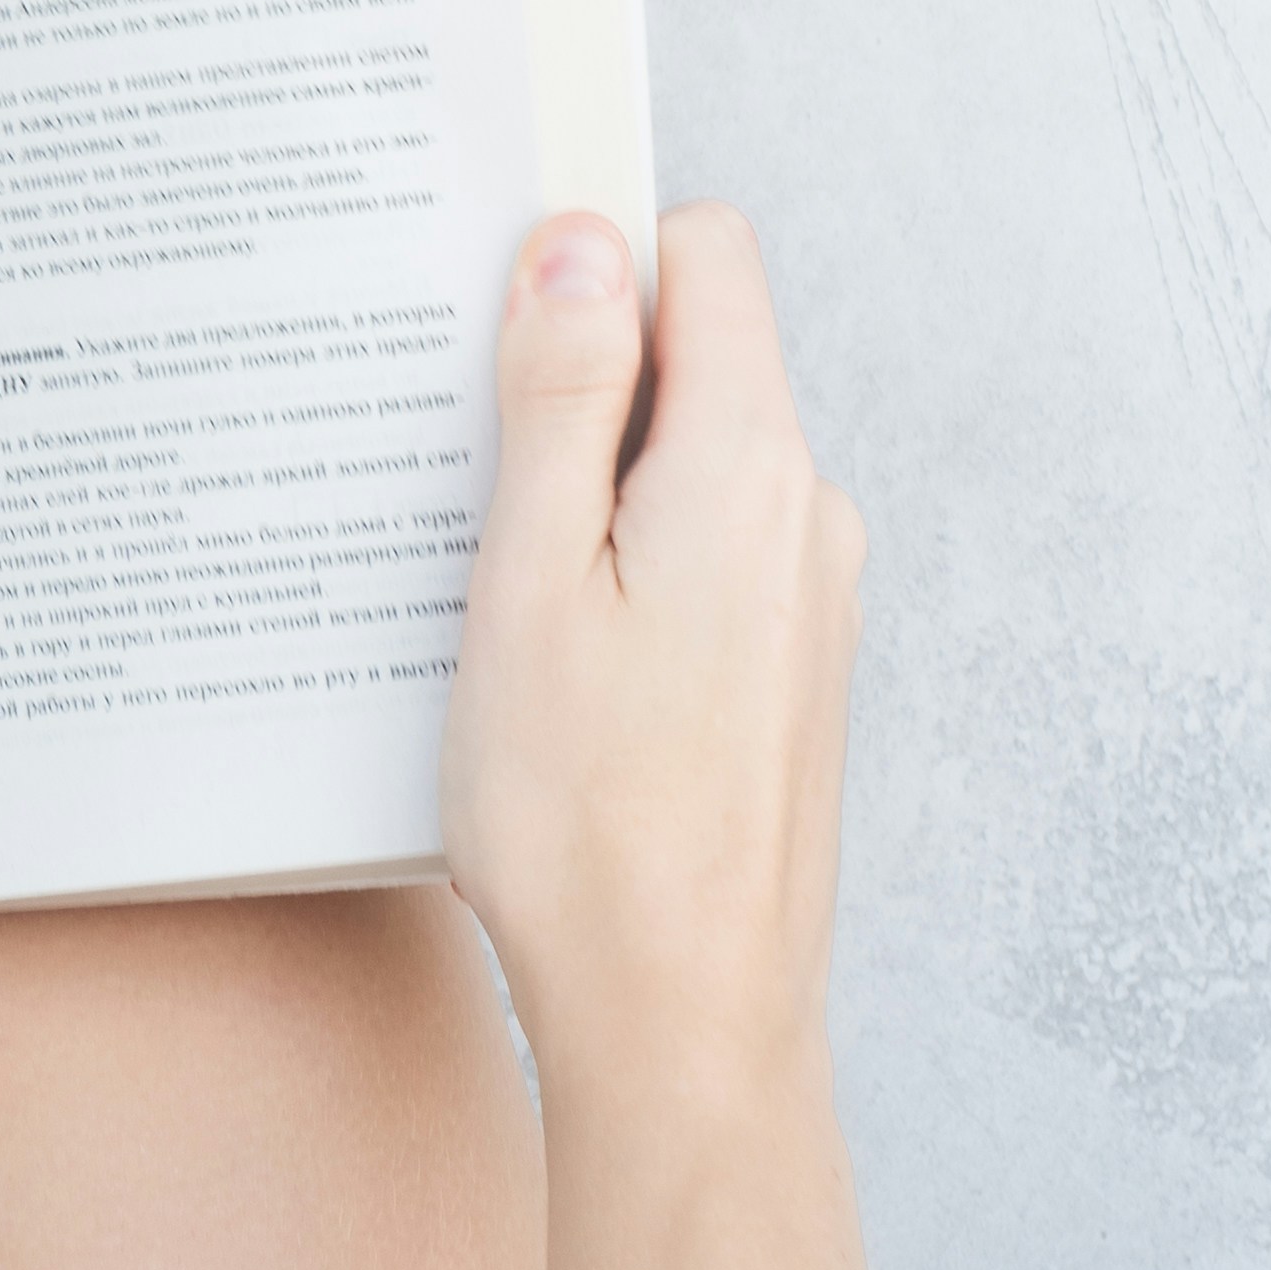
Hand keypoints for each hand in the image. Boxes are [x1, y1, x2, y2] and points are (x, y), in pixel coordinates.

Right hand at [442, 205, 866, 1104]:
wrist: (686, 1025)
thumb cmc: (590, 824)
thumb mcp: (530, 581)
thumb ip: (560, 399)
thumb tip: (578, 244)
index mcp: (750, 465)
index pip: (704, 254)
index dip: (595, 257)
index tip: (499, 315)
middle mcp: (806, 513)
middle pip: (695, 355)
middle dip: (577, 382)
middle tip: (462, 472)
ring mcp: (808, 596)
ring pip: (689, 463)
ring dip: (590, 489)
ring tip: (495, 591)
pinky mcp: (789, 668)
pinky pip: (701, 555)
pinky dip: (623, 567)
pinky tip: (550, 660)